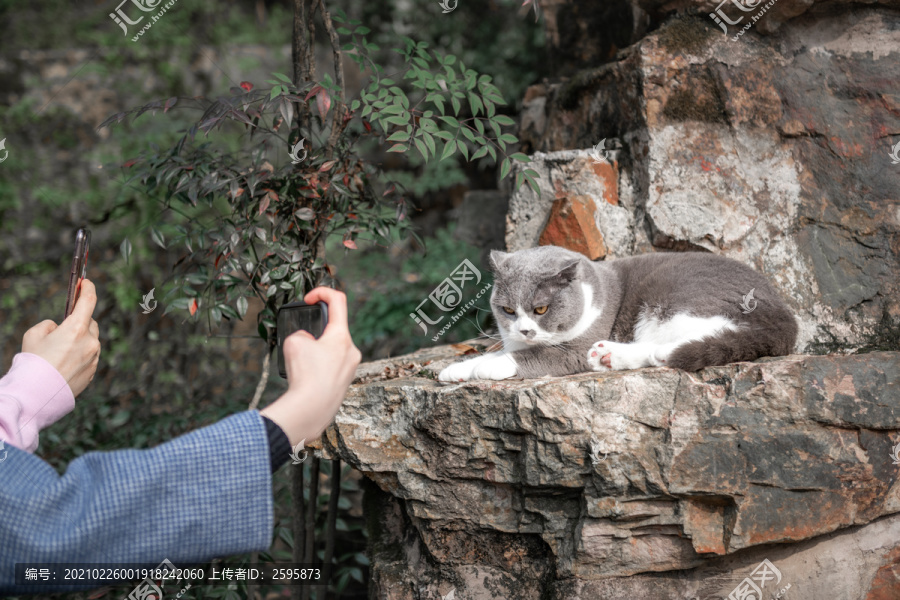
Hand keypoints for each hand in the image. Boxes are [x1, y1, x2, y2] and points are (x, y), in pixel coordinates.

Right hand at [22, 279, 100, 397]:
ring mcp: (94, 357)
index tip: (86, 282)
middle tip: (66, 326)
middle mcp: (91, 342)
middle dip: (80, 322)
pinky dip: (81, 355)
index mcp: (77, 329)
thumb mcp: (34, 335)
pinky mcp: (94, 371)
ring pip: (92, 341)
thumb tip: (59, 328)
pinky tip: (66, 363)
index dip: (87, 289)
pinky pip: (90, 356)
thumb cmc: (33, 362)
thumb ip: (50, 325)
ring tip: (61, 350)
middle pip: (91, 323)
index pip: (89, 301)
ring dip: (81, 340)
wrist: (38, 393)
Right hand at [260, 288, 361, 444]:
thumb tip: (309, 343)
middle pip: (334, 329)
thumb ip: (302, 334)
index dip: (322, 292)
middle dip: (315, 332)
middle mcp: (351, 350)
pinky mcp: (345, 382)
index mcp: (342, 336)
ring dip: (316, 352)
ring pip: (331, 349)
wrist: (311, 411)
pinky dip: (318, 368)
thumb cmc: (305, 376)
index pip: (338, 300)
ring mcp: (350, 368)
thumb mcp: (294, 343)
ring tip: (302, 366)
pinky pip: (331, 367)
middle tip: (301, 345)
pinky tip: (307, 378)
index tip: (308, 299)